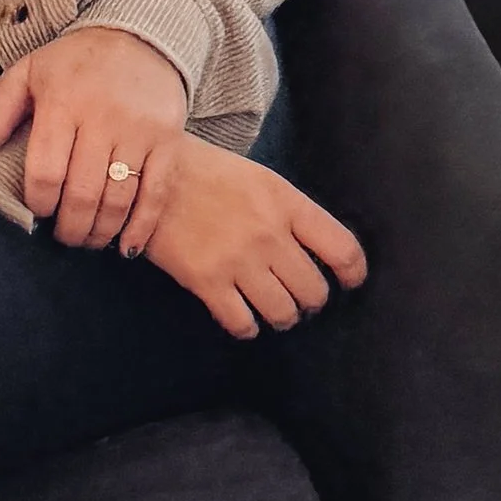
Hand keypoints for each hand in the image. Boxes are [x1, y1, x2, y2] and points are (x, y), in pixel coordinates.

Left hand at [0, 23, 188, 244]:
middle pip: (82, 192)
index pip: (45, 170)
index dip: (38, 202)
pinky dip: (141, 227)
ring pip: (118, 198)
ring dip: (101, 231)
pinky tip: (127, 247)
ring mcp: (140, 129)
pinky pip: (156, 193)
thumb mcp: (29, 73)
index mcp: (62, 101)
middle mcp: (102, 116)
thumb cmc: (75, 62)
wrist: (139, 36)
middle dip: (70, 227)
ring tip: (89, 240)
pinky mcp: (169, 139)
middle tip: (64, 237)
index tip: (38, 212)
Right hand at [120, 134, 367, 338]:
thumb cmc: (206, 173)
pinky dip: (246, 328)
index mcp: (286, 202)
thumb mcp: (259, 179)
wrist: (147, 174)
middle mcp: (268, 233)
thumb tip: (319, 252)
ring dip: (281, 316)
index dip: (353, 274)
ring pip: (283, 313)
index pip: (343, 250)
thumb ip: (290, 212)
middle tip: (297, 296)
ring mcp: (238, 259)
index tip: (348, 282)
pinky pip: (242, 324)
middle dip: (310, 300)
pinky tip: (241, 316)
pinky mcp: (206, 281)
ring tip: (272, 308)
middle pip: (314, 291)